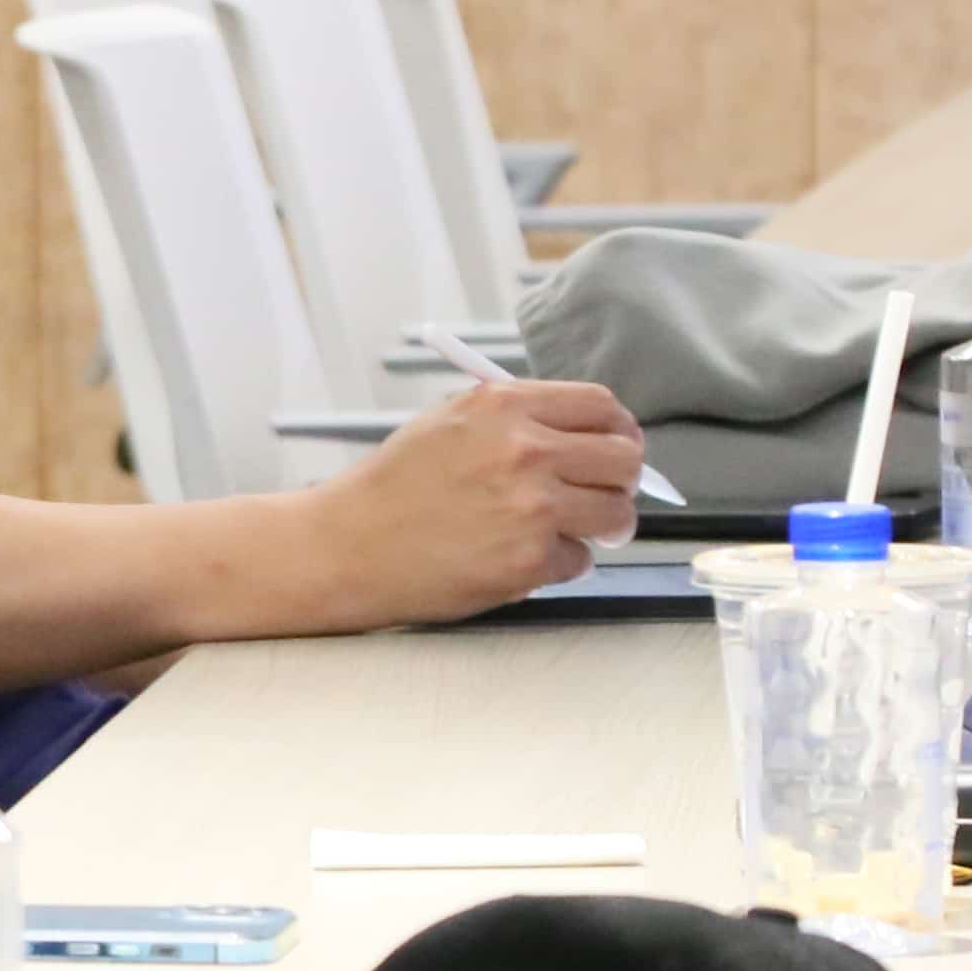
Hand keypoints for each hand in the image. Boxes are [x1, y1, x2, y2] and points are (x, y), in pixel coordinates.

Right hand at [314, 378, 648, 623]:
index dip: (618, 429)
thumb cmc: (393, 486)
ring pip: (616, 514)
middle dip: (622, 480)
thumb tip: (584, 434)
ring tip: (566, 531)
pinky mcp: (529, 561)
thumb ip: (516, 419)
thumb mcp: (448, 422)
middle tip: (603, 495)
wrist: (346, 546)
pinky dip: (557, 563)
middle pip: (625, 459)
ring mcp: (532, 509)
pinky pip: (579, 561)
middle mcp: (526, 451)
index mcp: (505, 407)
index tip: (616, 446)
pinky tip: (517, 557)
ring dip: (601, 526)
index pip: (602, 407)